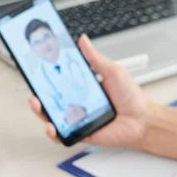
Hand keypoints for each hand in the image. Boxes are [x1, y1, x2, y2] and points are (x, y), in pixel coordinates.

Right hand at [28, 35, 156, 148]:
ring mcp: (78, 119)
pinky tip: (52, 126)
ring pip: (52, 117)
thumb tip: (82, 40)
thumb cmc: (130, 97)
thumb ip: (94, 58)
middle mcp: (77, 103)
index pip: (59, 80)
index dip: (46, 75)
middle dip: (38, 92)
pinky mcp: (81, 134)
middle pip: (51, 98)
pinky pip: (63, 135)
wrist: (143, 120)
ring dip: (40, 111)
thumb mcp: (112, 71)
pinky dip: (54, 132)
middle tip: (34, 86)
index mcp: (83, 87)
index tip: (36, 66)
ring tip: (37, 103)